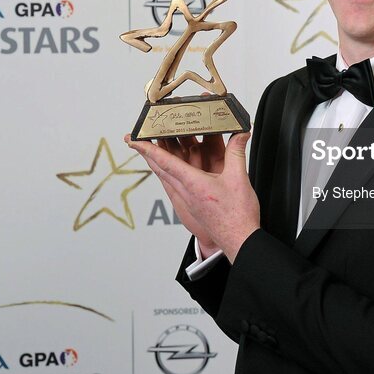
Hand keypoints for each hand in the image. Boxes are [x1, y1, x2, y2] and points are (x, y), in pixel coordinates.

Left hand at [125, 131, 259, 261]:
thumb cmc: (236, 215)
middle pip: (160, 168)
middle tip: (136, 139)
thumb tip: (240, 134)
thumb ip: (237, 152)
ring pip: (166, 176)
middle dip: (146, 152)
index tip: (133, 139)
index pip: (164, 162)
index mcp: (193, 184)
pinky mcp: (192, 204)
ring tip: (151, 148)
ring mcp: (187, 199)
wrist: (238, 240)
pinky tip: (172, 168)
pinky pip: (174, 184)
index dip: (148, 148)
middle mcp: (186, 191)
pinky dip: (169, 172)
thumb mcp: (239, 179)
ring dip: (157, 161)